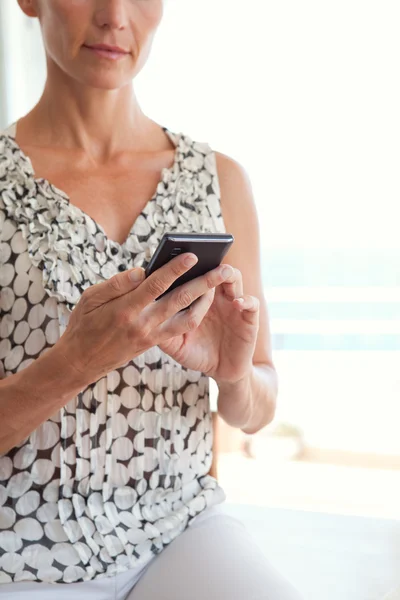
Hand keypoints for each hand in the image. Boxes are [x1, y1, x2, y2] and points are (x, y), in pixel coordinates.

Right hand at [57, 252, 233, 385]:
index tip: (193, 256)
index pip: (156, 285)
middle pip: (179, 300)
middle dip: (203, 283)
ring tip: (218, 285)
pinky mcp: (154, 343)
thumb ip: (117, 284)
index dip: (176, 269)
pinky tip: (203, 301)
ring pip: (186, 318)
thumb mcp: (90, 298)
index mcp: (124, 309)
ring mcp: (150, 336)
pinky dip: (194, 314)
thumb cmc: (84, 323)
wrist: (81, 362)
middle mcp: (141, 324)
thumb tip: (142, 270)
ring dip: (205, 301)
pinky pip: (180, 329)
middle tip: (223, 269)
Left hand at [158, 265, 259, 384]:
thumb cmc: (197, 353)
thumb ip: (162, 330)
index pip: (191, 275)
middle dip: (206, 264)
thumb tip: (143, 317)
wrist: (222, 371)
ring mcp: (233, 304)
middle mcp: (216, 296)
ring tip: (222, 272)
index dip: (184, 267)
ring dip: (229, 274)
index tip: (173, 257)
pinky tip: (237, 303)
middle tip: (200, 256)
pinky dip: (246, 301)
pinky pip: (252, 303)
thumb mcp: (176, 344)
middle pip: (212, 271)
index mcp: (197, 297)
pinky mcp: (249, 317)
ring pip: (234, 279)